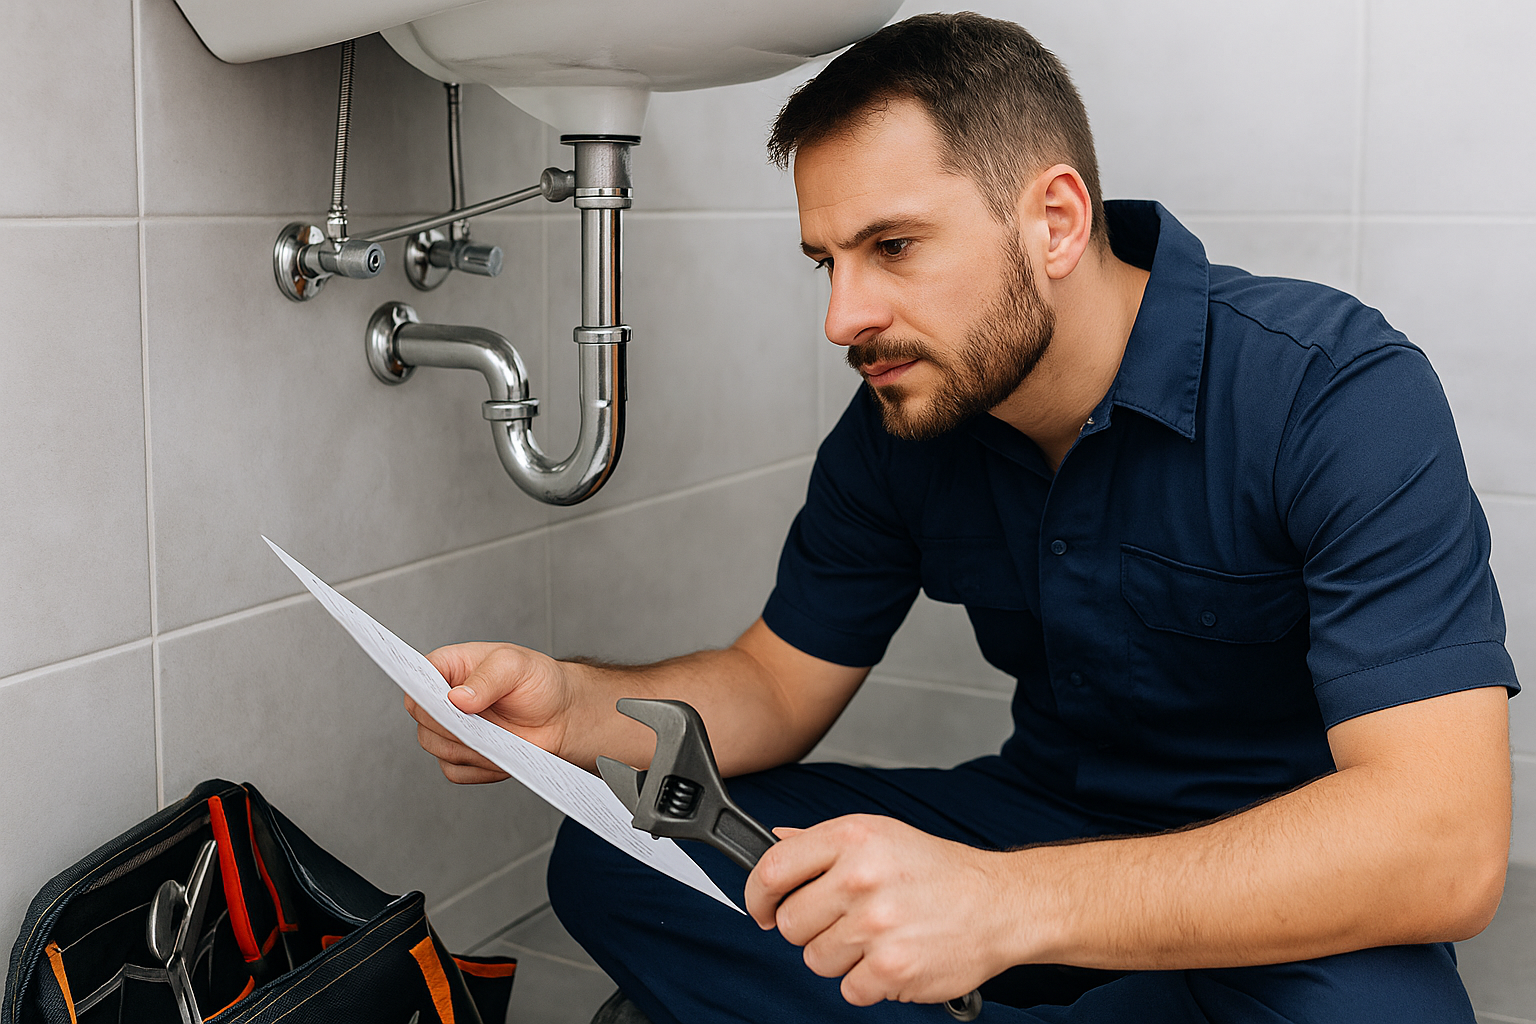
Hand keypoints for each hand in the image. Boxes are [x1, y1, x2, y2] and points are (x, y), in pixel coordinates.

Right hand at [405, 641, 572, 783]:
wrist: (562, 715)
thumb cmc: (539, 681)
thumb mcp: (516, 666)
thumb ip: (486, 678)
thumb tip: (457, 697)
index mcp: (449, 667)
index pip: (417, 679)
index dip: (424, 693)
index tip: (445, 704)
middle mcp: (444, 699)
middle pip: (423, 720)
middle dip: (452, 726)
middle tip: (481, 725)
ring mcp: (452, 729)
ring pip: (436, 748)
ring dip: (469, 749)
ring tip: (500, 739)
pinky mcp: (464, 756)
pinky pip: (455, 771)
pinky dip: (479, 768)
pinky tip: (501, 754)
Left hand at [745, 815, 1015, 1006]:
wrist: (999, 904)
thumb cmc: (938, 871)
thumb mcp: (881, 835)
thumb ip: (822, 841)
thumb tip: (776, 840)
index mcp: (853, 837)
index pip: (773, 867)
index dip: (758, 894)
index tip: (763, 907)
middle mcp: (861, 877)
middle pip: (790, 923)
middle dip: (810, 929)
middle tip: (843, 921)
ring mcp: (876, 925)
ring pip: (815, 959)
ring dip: (840, 957)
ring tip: (876, 937)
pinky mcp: (892, 968)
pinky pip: (848, 988)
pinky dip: (867, 982)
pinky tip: (892, 957)